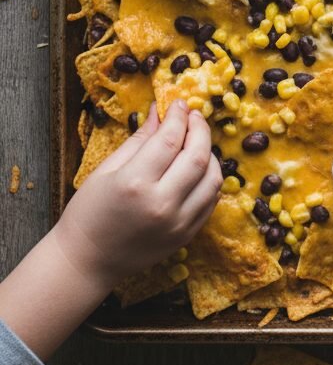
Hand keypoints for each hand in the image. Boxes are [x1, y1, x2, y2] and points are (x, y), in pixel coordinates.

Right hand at [53, 100, 221, 289]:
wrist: (88, 261)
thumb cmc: (89, 212)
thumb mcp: (106, 169)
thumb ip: (139, 139)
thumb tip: (160, 111)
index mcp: (136, 182)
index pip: (171, 139)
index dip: (179, 116)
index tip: (180, 103)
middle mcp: (162, 203)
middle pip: (199, 156)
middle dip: (201, 129)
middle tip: (194, 116)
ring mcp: (177, 223)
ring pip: (212, 179)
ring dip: (210, 154)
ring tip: (196, 142)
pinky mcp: (186, 236)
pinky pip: (210, 201)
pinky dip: (209, 180)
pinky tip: (198, 169)